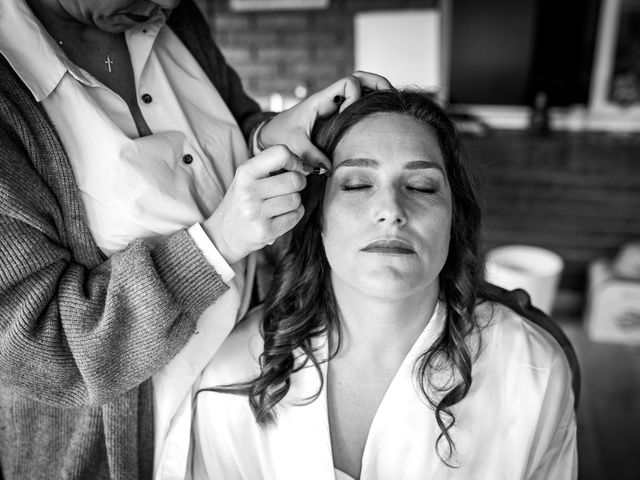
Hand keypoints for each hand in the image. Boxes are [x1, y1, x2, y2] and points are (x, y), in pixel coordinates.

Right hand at [202, 145, 307, 264]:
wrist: (224, 233)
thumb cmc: (241, 201)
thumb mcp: (247, 177)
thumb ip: (270, 166)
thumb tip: (305, 166)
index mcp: (245, 173)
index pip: (280, 153)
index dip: (295, 160)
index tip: (295, 168)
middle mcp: (249, 192)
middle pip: (294, 180)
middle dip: (298, 183)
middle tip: (289, 188)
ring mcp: (256, 213)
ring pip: (296, 199)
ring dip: (294, 202)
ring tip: (280, 204)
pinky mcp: (265, 231)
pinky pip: (295, 216)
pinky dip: (294, 215)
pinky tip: (280, 216)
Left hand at [259, 71, 391, 169]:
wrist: (270, 135)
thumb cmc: (279, 136)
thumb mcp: (292, 146)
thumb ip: (310, 156)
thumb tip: (329, 169)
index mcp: (321, 100)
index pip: (347, 83)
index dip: (355, 97)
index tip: (350, 116)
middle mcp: (331, 100)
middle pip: (360, 78)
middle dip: (378, 83)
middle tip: (393, 96)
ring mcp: (335, 107)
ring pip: (361, 89)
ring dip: (377, 93)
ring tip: (393, 106)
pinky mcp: (336, 117)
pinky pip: (357, 105)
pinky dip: (370, 107)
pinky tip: (380, 119)